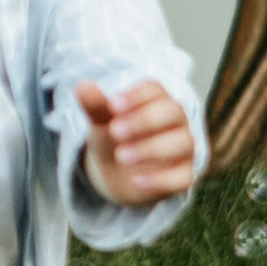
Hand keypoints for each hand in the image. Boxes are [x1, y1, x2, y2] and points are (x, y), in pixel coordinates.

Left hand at [76, 78, 197, 204]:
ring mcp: (183, 149)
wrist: (117, 175)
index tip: (113, 105)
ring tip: (121, 157)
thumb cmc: (115, 139)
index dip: (136, 95)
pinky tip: (137, 180)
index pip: (155, 89)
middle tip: (114, 131)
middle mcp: (176, 122)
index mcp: (157, 100)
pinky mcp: (184, 176)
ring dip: (152, 149)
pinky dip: (161, 179)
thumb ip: (95, 106)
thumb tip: (83, 86)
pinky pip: (183, 177)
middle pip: (173, 111)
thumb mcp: (102, 123)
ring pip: (183, 143)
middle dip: (144, 120)